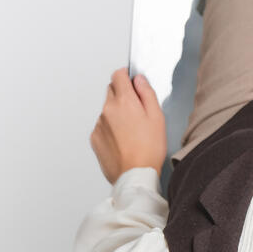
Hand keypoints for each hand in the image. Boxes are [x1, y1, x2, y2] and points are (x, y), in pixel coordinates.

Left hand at [90, 69, 167, 184]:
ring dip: (117, 114)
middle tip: (137, 111)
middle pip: (111, 91)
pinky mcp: (95, 138)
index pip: (118, 75)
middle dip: (123, 95)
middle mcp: (107, 110)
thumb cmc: (149, 149)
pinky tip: (123, 140)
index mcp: (124, 101)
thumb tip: (139, 80)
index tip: (131, 80)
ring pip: (107, 110)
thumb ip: (146, 93)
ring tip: (132, 131)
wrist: (134, 175)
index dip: (126, 75)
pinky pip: (102, 126)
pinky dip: (111, 129)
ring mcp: (99, 124)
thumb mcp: (157, 117)